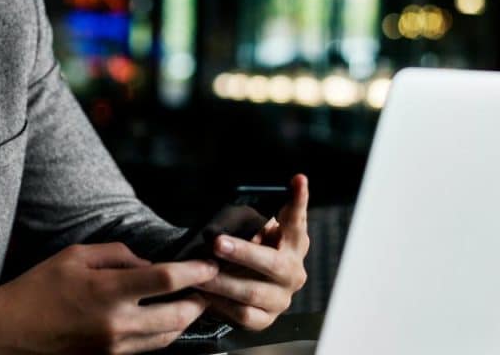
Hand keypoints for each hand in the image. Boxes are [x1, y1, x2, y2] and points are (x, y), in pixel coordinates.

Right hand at [0, 242, 217, 354]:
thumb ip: (116, 254)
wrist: (9, 332)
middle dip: (199, 300)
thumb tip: (146, 263)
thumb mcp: (75, 255)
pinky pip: (149, 348)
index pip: (166, 280)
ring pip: (167, 337)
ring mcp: (115, 348)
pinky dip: (163, 333)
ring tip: (190, 301)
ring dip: (184, 319)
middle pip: (178, 316)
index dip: (195, 271)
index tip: (209, 264)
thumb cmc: (38, 289)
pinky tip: (163, 318)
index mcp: (108, 292)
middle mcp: (117, 324)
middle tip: (208, 286)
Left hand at [197, 174, 309, 329]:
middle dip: (243, 252)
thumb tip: (227, 217)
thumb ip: (249, 224)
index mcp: (294, 245)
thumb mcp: (251, 233)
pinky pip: (243, 314)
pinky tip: (205, 294)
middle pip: (272, 263)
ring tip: (200, 272)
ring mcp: (281, 298)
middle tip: (217, 243)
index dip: (298, 201)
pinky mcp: (265, 319)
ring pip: (253, 291)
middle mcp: (293, 272)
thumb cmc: (247, 251)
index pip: (297, 220)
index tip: (297, 179)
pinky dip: (221, 304)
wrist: (241, 288)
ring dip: (223, 281)